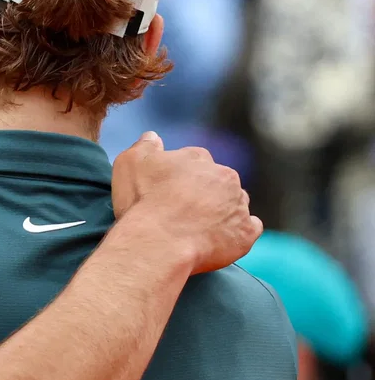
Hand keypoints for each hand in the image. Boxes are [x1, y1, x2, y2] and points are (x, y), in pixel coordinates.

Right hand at [112, 131, 261, 274]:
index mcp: (199, 157)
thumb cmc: (142, 202)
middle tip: (181, 212)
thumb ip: (144, 146)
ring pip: (234, 204)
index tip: (167, 192)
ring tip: (197, 229)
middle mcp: (225, 177)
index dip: (180, 178)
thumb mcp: (130, 162)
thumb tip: (153, 137)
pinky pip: (249, 229)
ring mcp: (238, 205)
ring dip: (222, 213)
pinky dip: (237, 233)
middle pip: (218, 182)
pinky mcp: (245, 233)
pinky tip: (219, 239)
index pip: (195, 161)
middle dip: (204, 194)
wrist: (158, 243)